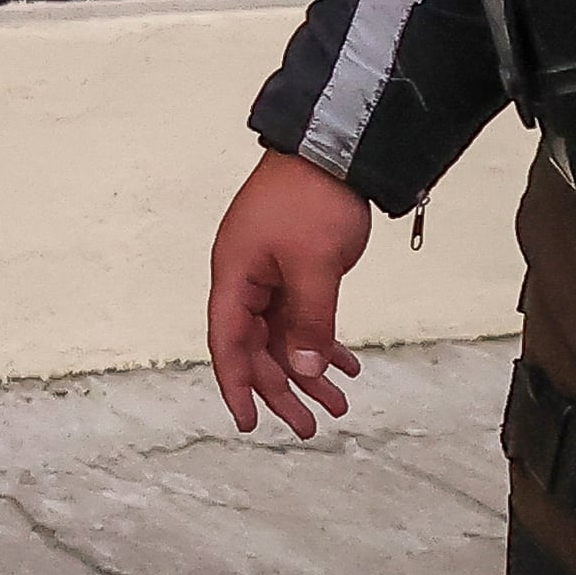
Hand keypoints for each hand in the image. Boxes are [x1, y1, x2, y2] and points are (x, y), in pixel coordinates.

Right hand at [206, 151, 373, 437]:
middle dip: (284, 388)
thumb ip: (309, 321)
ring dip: (309, 369)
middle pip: (257, 347)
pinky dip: (322, 341)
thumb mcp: (315, 266)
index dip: (237, 386)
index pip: (228, 343)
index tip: (249, 423)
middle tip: (310, 426)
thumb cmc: (313, 199)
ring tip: (339, 402)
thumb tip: (302, 368)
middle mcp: (246, 279)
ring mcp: (270, 273)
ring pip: (283, 335)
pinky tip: (347, 364)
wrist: (334, 149)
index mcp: (235, 276)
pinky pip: (302, 316)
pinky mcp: (293, 267)